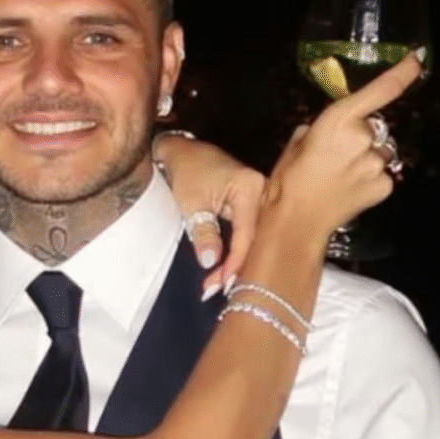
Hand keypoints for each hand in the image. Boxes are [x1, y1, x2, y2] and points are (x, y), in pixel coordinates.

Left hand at [154, 135, 265, 298]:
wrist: (178, 149)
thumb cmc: (184, 170)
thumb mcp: (191, 203)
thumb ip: (203, 233)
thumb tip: (211, 262)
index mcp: (251, 188)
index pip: (248, 234)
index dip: (235, 262)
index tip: (219, 283)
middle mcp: (261, 192)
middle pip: (254, 238)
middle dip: (237, 267)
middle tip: (218, 289)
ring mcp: (257, 197)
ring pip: (251, 237)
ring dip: (235, 260)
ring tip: (219, 283)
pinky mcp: (248, 202)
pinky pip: (246, 231)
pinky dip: (234, 249)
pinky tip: (224, 267)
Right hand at [263, 48, 423, 239]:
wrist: (296, 223)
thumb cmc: (287, 182)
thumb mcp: (295, 145)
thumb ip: (318, 130)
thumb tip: (327, 130)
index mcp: (338, 121)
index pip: (379, 91)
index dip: (401, 73)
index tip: (416, 60)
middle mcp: (363, 138)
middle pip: (374, 127)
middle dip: (361, 135)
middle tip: (336, 156)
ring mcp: (377, 163)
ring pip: (380, 151)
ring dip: (366, 157)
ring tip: (342, 176)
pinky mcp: (385, 185)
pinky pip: (382, 173)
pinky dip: (370, 178)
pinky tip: (350, 189)